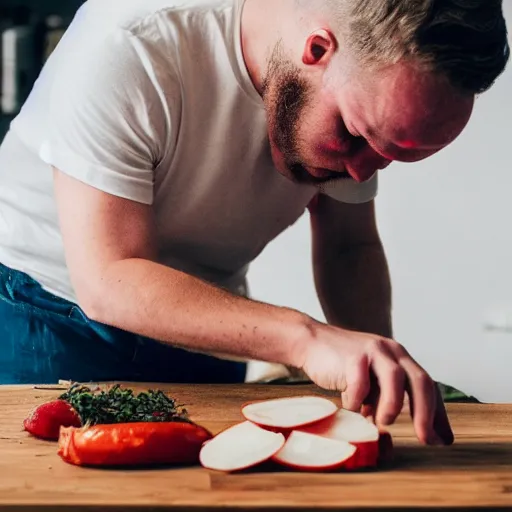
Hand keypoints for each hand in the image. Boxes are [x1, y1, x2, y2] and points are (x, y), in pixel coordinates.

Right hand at [298, 322, 453, 445]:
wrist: (310, 342)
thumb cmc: (340, 365)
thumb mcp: (368, 382)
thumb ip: (380, 400)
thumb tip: (387, 436)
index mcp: (399, 358)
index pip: (428, 386)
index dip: (437, 414)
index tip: (441, 440)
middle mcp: (391, 351)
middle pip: (420, 381)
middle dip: (426, 414)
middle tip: (426, 439)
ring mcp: (373, 351)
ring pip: (396, 378)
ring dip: (393, 406)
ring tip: (383, 422)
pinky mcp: (353, 355)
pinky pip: (361, 383)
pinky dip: (357, 400)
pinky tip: (349, 406)